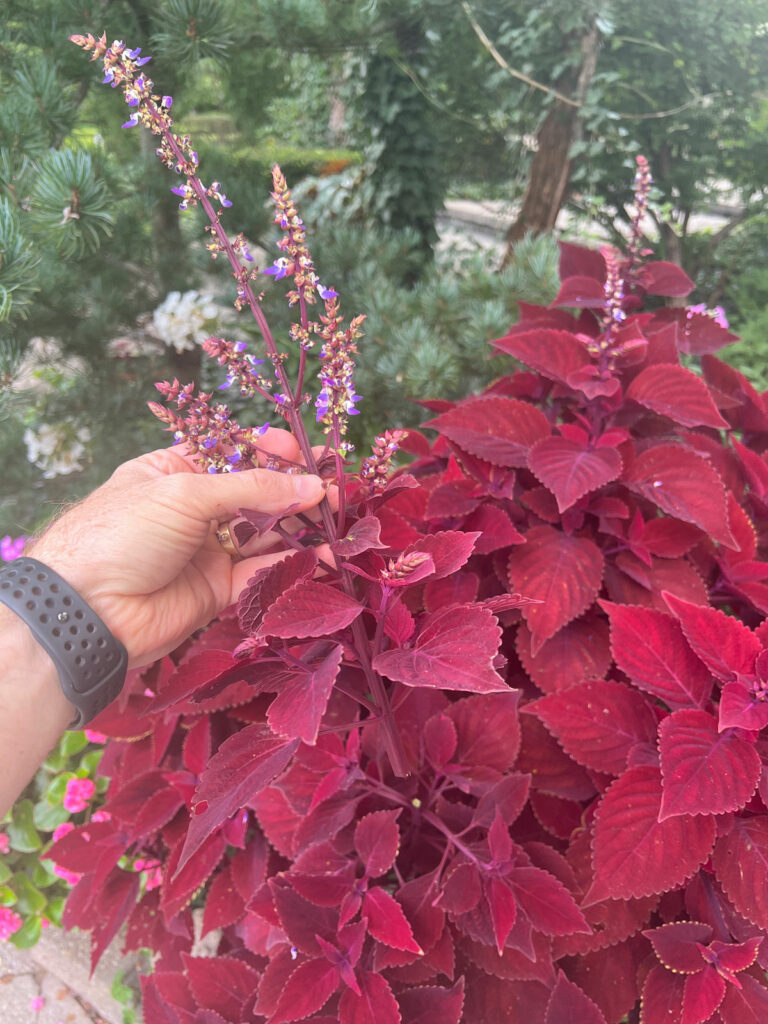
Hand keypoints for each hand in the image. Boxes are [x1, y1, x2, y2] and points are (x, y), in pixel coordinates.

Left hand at [27, 430, 325, 667]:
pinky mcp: (217, 588)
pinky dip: (293, 563)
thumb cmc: (121, 534)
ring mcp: (206, 549)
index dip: (269, 451)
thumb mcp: (185, 494)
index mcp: (174, 471)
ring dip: (300, 526)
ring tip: (338, 519)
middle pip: (255, 494)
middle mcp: (194, 509)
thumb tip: (310, 485)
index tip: (305, 451)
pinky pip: (262, 571)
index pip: (231, 454)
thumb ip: (251, 489)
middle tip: (334, 488)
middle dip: (294, 490)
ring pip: (264, 533)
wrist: (88, 611)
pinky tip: (324, 555)